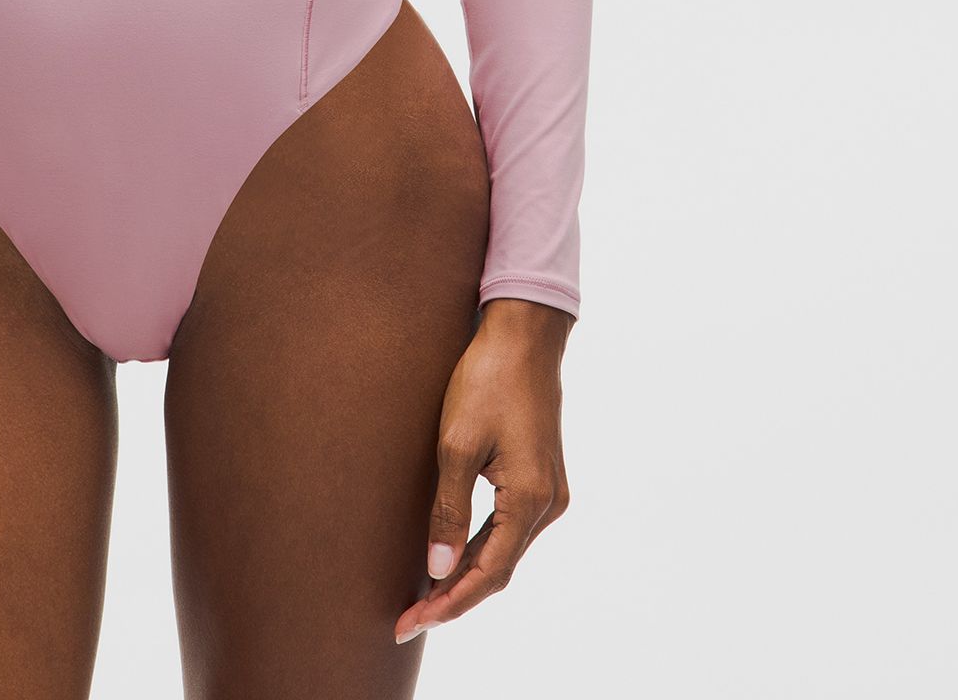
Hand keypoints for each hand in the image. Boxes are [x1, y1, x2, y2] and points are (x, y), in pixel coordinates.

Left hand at [395, 297, 572, 644]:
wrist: (524, 335)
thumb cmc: (487, 380)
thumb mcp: (457, 444)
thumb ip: (448, 510)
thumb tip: (437, 571)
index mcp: (531, 500)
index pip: (488, 574)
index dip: (449, 604)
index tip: (410, 623)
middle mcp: (549, 505)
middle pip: (498, 569)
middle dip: (453, 597)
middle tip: (407, 619)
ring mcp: (550, 492)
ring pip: (504, 550)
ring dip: (466, 574)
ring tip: (422, 596)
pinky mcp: (542, 478)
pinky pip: (509, 528)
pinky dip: (479, 547)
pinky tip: (451, 555)